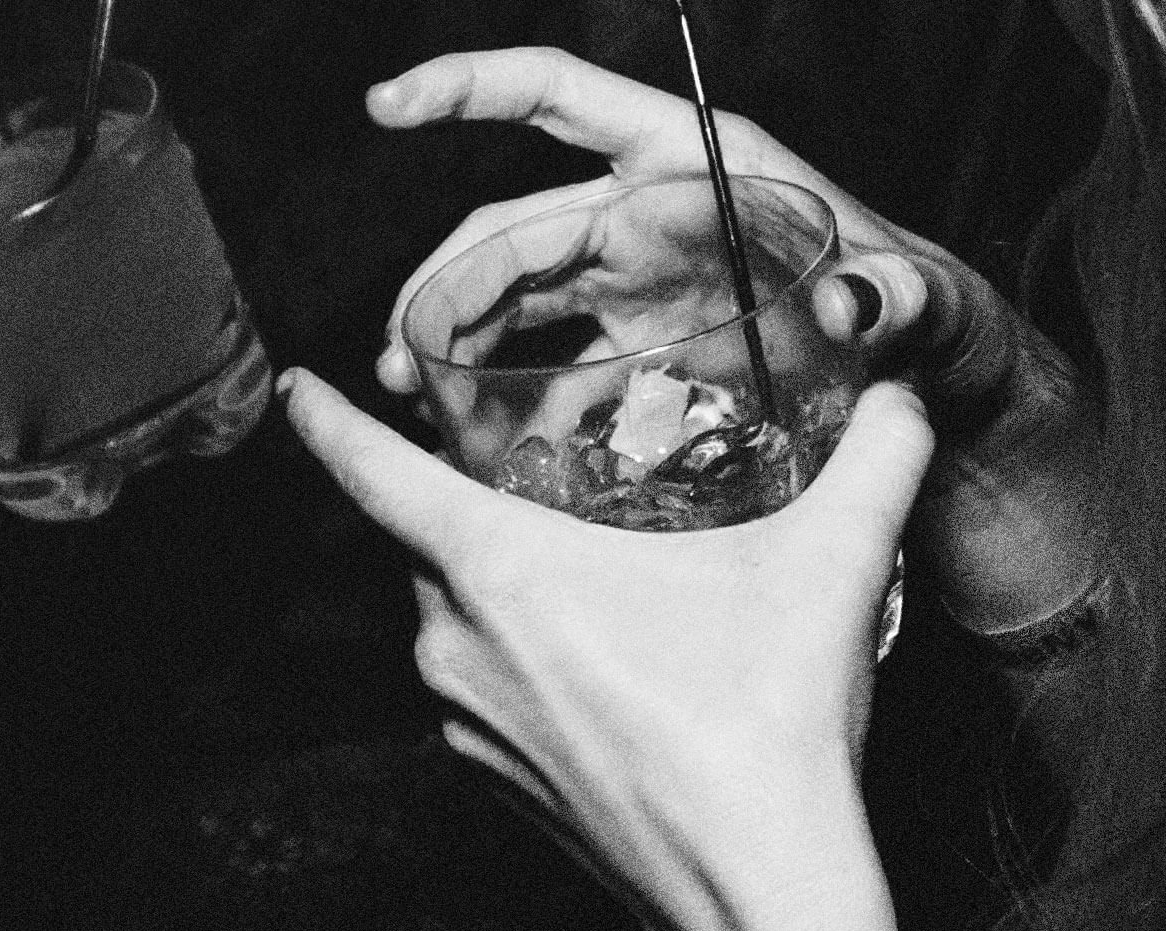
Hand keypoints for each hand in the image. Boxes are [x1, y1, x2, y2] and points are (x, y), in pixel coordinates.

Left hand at [284, 366, 931, 930]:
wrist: (752, 896)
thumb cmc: (765, 726)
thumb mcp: (827, 567)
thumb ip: (873, 460)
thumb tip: (905, 396)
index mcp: (497, 569)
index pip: (374, 474)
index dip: (330, 423)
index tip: (297, 389)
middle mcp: (451, 642)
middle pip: (433, 543)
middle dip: (480, 507)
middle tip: (554, 484)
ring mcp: (460, 717)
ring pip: (458, 618)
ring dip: (509, 591)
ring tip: (601, 586)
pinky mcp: (483, 774)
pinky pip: (480, 686)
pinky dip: (521, 662)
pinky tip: (605, 669)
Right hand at [368, 48, 1099, 633]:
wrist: (934, 394)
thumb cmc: (937, 325)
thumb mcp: (929, 304)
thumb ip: (901, 298)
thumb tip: (865, 302)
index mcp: (693, 166)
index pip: (560, 100)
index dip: (470, 90)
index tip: (389, 106)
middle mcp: (649, 214)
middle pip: (513, 226)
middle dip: (444, 284)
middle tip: (404, 364)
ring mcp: (636, 283)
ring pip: (514, 295)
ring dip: (454, 343)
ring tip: (416, 401)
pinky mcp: (637, 348)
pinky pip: (550, 365)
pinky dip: (508, 398)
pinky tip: (481, 444)